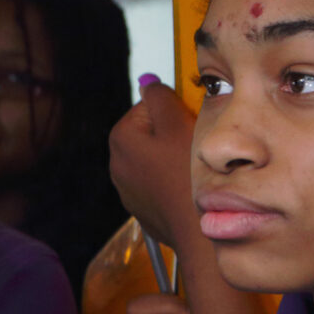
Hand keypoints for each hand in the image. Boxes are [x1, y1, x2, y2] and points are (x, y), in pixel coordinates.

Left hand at [110, 80, 198, 245]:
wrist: (197, 230)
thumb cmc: (188, 174)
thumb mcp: (177, 124)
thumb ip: (161, 97)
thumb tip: (148, 83)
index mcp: (120, 138)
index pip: (149, 107)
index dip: (176, 111)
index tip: (190, 124)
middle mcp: (116, 164)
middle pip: (153, 134)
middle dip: (175, 136)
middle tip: (196, 146)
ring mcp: (128, 190)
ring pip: (158, 161)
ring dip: (175, 159)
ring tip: (194, 170)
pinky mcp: (143, 209)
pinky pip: (161, 185)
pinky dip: (174, 183)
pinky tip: (189, 189)